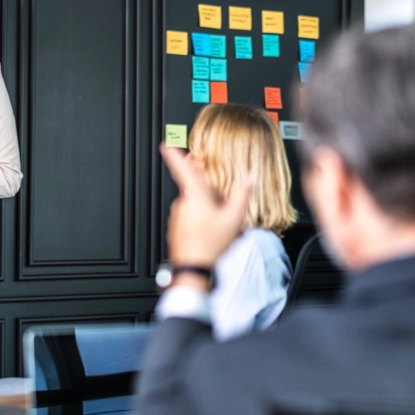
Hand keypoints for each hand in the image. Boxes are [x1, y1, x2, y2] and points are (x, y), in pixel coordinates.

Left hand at [161, 144, 252, 269]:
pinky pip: (190, 219)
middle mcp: (182, 204)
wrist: (194, 270)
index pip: (182, 169)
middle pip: (194, 188)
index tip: (165, 145)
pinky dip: (200, 220)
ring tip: (221, 222)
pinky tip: (211, 232)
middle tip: (222, 202)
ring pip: (193, 204)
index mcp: (194, 195)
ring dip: (206, 208)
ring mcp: (178, 218)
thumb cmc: (210, 245)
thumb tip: (249, 177)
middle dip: (207, 191)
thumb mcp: (233, 217)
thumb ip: (241, 194)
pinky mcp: (177, 230)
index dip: (173, 155)